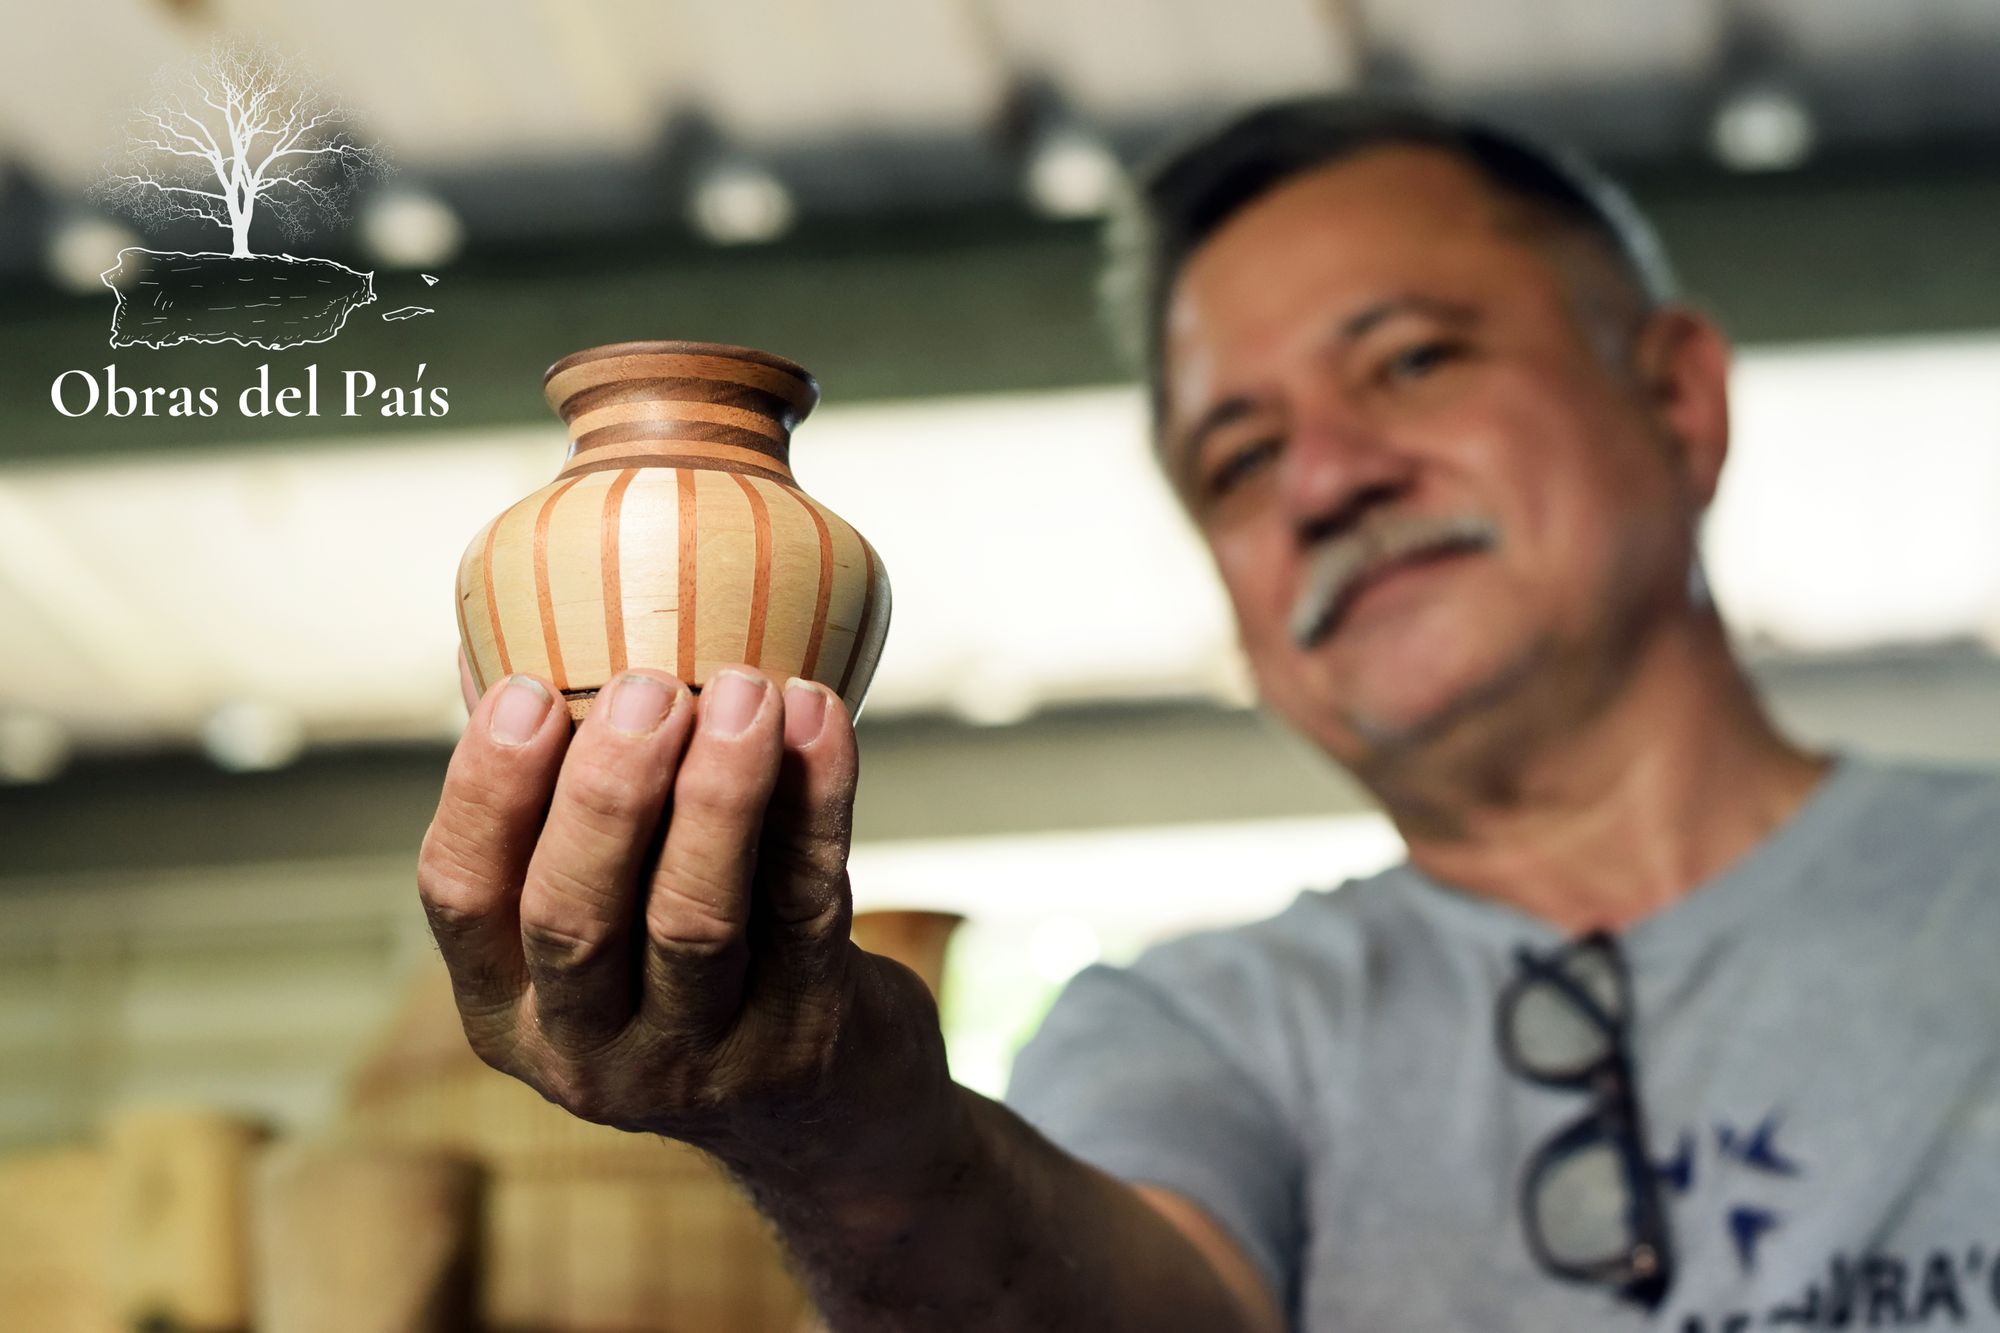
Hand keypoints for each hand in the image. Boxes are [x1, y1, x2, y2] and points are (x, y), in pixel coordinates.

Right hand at [417, 662, 950, 1175]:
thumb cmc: (691, 964)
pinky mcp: (804, 1035)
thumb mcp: (603, 925)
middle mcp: (586, 1049)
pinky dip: (816, 803)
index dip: (486, 789)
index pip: (462, 896)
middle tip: (648, 685)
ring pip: (693, 920)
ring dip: (718, 793)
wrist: (827, 1113)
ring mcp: (699, 1056)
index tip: (526, 690)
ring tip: (746, 689)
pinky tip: (819, 719)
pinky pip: (806, 905)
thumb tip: (518, 628)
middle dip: (608, 790)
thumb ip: (564, 808)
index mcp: (505, 1005)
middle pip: (573, 917)